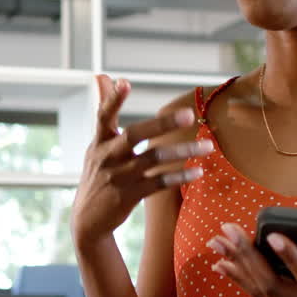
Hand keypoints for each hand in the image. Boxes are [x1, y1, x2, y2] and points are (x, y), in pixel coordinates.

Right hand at [71, 75, 213, 246]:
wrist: (87, 220)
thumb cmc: (98, 174)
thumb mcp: (97, 144)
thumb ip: (104, 111)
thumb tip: (102, 76)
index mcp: (100, 141)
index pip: (104, 115)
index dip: (113, 99)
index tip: (125, 82)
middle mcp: (107, 156)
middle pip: (135, 134)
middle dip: (162, 124)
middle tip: (189, 115)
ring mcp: (118, 177)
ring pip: (153, 159)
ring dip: (183, 152)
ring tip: (208, 147)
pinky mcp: (128, 196)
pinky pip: (158, 183)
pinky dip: (178, 176)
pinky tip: (197, 172)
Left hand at [209, 224, 296, 296]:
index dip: (290, 257)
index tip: (272, 236)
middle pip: (271, 283)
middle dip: (246, 255)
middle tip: (227, 230)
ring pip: (259, 290)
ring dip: (235, 265)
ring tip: (215, 243)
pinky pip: (259, 296)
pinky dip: (238, 279)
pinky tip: (222, 265)